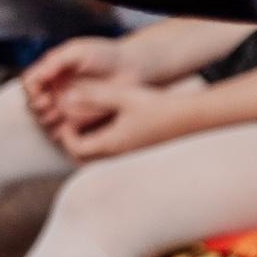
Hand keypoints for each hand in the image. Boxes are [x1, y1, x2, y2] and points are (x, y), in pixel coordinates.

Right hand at [20, 35, 131, 132]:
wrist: (131, 67)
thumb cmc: (105, 54)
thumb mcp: (77, 51)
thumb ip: (56, 61)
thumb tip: (37, 76)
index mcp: (51, 72)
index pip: (30, 83)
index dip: (31, 89)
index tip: (39, 90)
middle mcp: (55, 89)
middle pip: (33, 103)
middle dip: (36, 105)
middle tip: (47, 102)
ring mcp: (66, 105)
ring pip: (44, 118)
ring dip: (44, 119)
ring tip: (55, 113)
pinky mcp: (78, 119)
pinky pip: (61, 130)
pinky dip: (58, 132)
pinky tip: (64, 127)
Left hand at [46, 78, 201, 159]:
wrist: (192, 117)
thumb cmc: (160, 106)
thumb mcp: (124, 96)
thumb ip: (95, 95)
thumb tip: (68, 96)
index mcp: (112, 143)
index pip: (76, 148)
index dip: (66, 135)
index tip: (65, 120)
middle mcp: (120, 155)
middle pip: (84, 161)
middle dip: (73, 147)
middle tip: (70, 131)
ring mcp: (131, 156)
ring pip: (98, 161)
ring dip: (88, 149)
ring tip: (86, 131)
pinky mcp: (140, 153)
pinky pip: (113, 157)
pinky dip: (103, 148)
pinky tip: (109, 131)